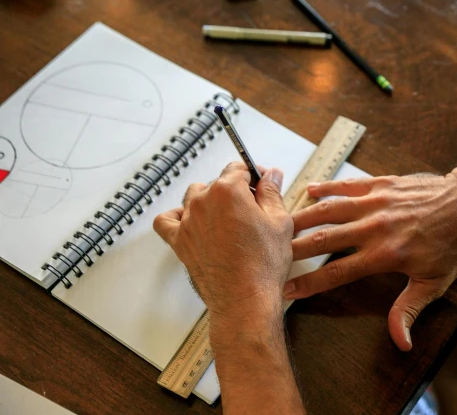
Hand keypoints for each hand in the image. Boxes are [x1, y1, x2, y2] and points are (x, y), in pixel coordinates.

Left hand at [153, 162, 293, 326]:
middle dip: (236, 190)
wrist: (244, 299)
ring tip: (227, 219)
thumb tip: (271, 175)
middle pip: (218, 182)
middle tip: (254, 209)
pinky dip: (176, 218)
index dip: (254, 175)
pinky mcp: (179, 242)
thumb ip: (272, 192)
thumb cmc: (263, 264)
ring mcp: (188, 221)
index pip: (239, 168)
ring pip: (194, 196)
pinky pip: (166, 221)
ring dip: (210, 201)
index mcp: (228, 190)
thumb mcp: (280, 221)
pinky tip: (191, 222)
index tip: (262, 184)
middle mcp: (203, 201)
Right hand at [285, 172, 456, 351]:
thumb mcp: (434, 283)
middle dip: (293, 249)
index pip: (336, 272)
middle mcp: (374, 227)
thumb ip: (409, 310)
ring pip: (329, 210)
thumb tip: (400, 342)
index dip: (308, 284)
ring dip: (303, 217)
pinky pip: (348, 185)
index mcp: (384, 255)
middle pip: (324, 239)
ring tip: (280, 224)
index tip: (286, 290)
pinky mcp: (382, 184)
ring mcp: (376, 203)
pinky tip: (310, 189)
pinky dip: (327, 187)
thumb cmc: (454, 244)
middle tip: (271, 255)